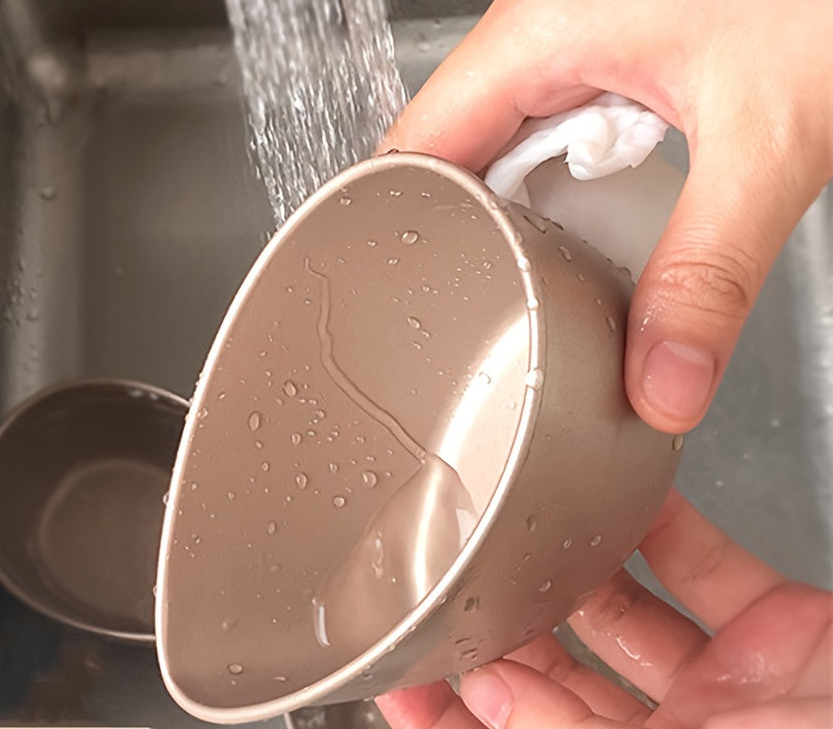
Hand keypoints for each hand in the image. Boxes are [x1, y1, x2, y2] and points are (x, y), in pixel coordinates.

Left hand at [376, 490, 831, 728]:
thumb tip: (495, 708)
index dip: (458, 721)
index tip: (403, 676)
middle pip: (565, 687)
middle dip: (501, 634)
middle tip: (444, 575)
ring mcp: (741, 692)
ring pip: (624, 618)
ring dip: (567, 570)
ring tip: (511, 523)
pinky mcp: (790, 635)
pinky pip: (705, 569)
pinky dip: (659, 526)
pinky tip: (619, 489)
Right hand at [382, 0, 832, 431]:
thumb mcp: (769, 144)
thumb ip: (708, 276)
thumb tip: (660, 381)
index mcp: (542, 21)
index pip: (417, 140)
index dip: (401, 222)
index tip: (407, 292)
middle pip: (460, 133)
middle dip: (484, 216)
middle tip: (514, 292)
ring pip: (517, 111)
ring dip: (540, 181)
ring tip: (577, 235)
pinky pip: (565, 84)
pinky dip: (582, 141)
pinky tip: (630, 170)